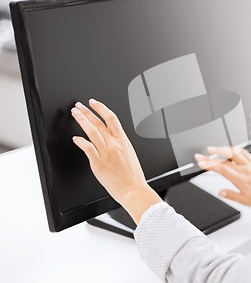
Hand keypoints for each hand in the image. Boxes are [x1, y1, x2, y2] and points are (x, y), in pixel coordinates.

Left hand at [71, 99, 161, 223]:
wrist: (133, 189)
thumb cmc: (132, 176)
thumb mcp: (129, 154)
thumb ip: (119, 145)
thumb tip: (110, 139)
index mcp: (124, 141)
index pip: (112, 119)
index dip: (101, 108)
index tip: (94, 103)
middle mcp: (115, 144)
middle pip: (99, 123)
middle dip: (87, 112)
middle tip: (79, 106)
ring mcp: (106, 153)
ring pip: (92, 132)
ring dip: (82, 121)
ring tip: (75, 114)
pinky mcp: (98, 163)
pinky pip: (88, 148)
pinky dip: (81, 141)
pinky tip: (75, 138)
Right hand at [194, 146, 250, 208]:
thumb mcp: (246, 201)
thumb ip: (232, 195)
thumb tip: (221, 192)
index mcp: (242, 179)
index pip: (222, 169)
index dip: (210, 164)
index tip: (201, 162)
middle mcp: (245, 169)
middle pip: (225, 159)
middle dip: (211, 156)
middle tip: (200, 155)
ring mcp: (250, 164)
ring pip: (234, 152)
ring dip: (222, 149)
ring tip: (212, 148)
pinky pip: (243, 152)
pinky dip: (234, 149)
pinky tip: (229, 149)